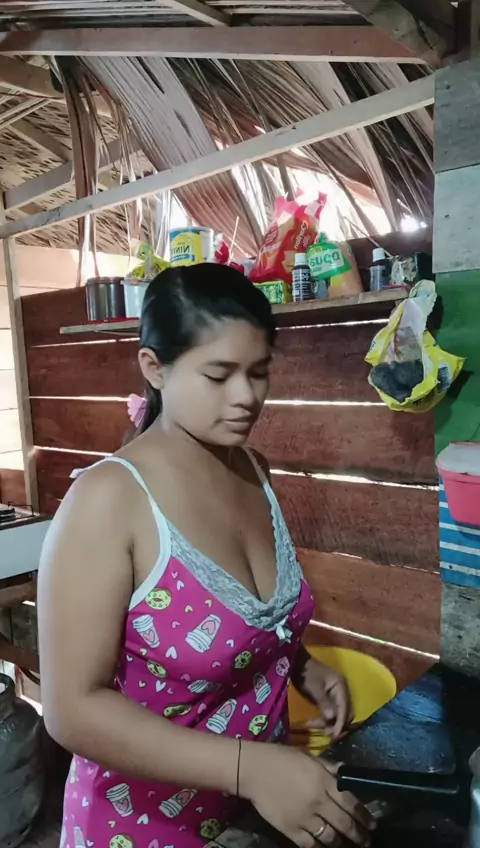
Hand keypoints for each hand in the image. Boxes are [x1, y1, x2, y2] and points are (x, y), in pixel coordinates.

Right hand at [241, 742, 372, 846]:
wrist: (253, 770)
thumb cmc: (282, 759)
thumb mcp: (309, 757)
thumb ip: (329, 768)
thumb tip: (346, 775)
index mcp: (323, 781)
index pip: (351, 803)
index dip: (364, 816)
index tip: (372, 824)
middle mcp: (317, 801)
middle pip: (344, 824)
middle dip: (359, 835)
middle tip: (366, 841)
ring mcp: (303, 818)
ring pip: (330, 838)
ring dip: (341, 843)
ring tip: (348, 845)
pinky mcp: (290, 830)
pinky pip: (310, 845)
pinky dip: (320, 847)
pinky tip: (325, 847)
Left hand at [298, 656, 352, 738]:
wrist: (297, 662)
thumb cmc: (305, 673)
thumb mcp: (313, 688)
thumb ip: (323, 703)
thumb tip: (332, 719)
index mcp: (341, 686)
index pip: (345, 708)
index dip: (340, 723)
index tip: (334, 735)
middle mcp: (343, 690)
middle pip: (345, 713)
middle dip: (336, 724)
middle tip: (325, 734)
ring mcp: (337, 694)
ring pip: (338, 714)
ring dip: (329, 722)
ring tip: (317, 728)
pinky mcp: (330, 697)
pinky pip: (332, 711)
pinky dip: (325, 718)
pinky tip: (315, 722)